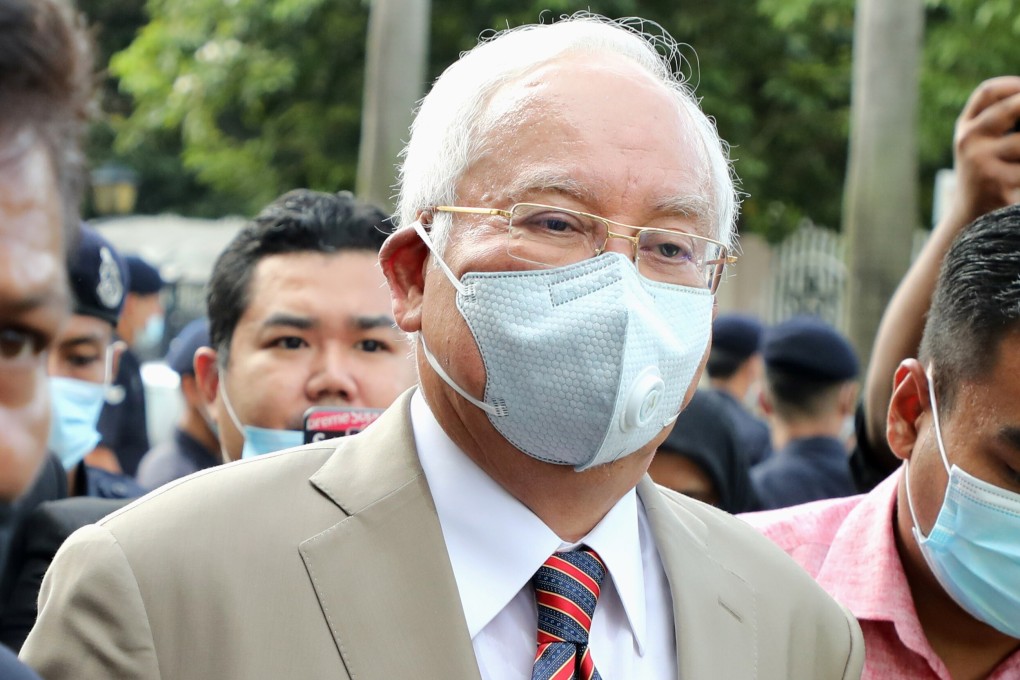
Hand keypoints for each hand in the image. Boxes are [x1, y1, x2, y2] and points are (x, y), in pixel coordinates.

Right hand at [948, 76, 1019, 227]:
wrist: (970, 218)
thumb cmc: (985, 173)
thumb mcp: (981, 145)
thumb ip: (999, 120)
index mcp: (965, 129)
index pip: (987, 92)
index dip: (1014, 85)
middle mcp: (969, 142)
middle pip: (1012, 107)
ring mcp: (983, 162)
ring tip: (1017, 164)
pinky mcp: (1000, 183)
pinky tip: (1017, 178)